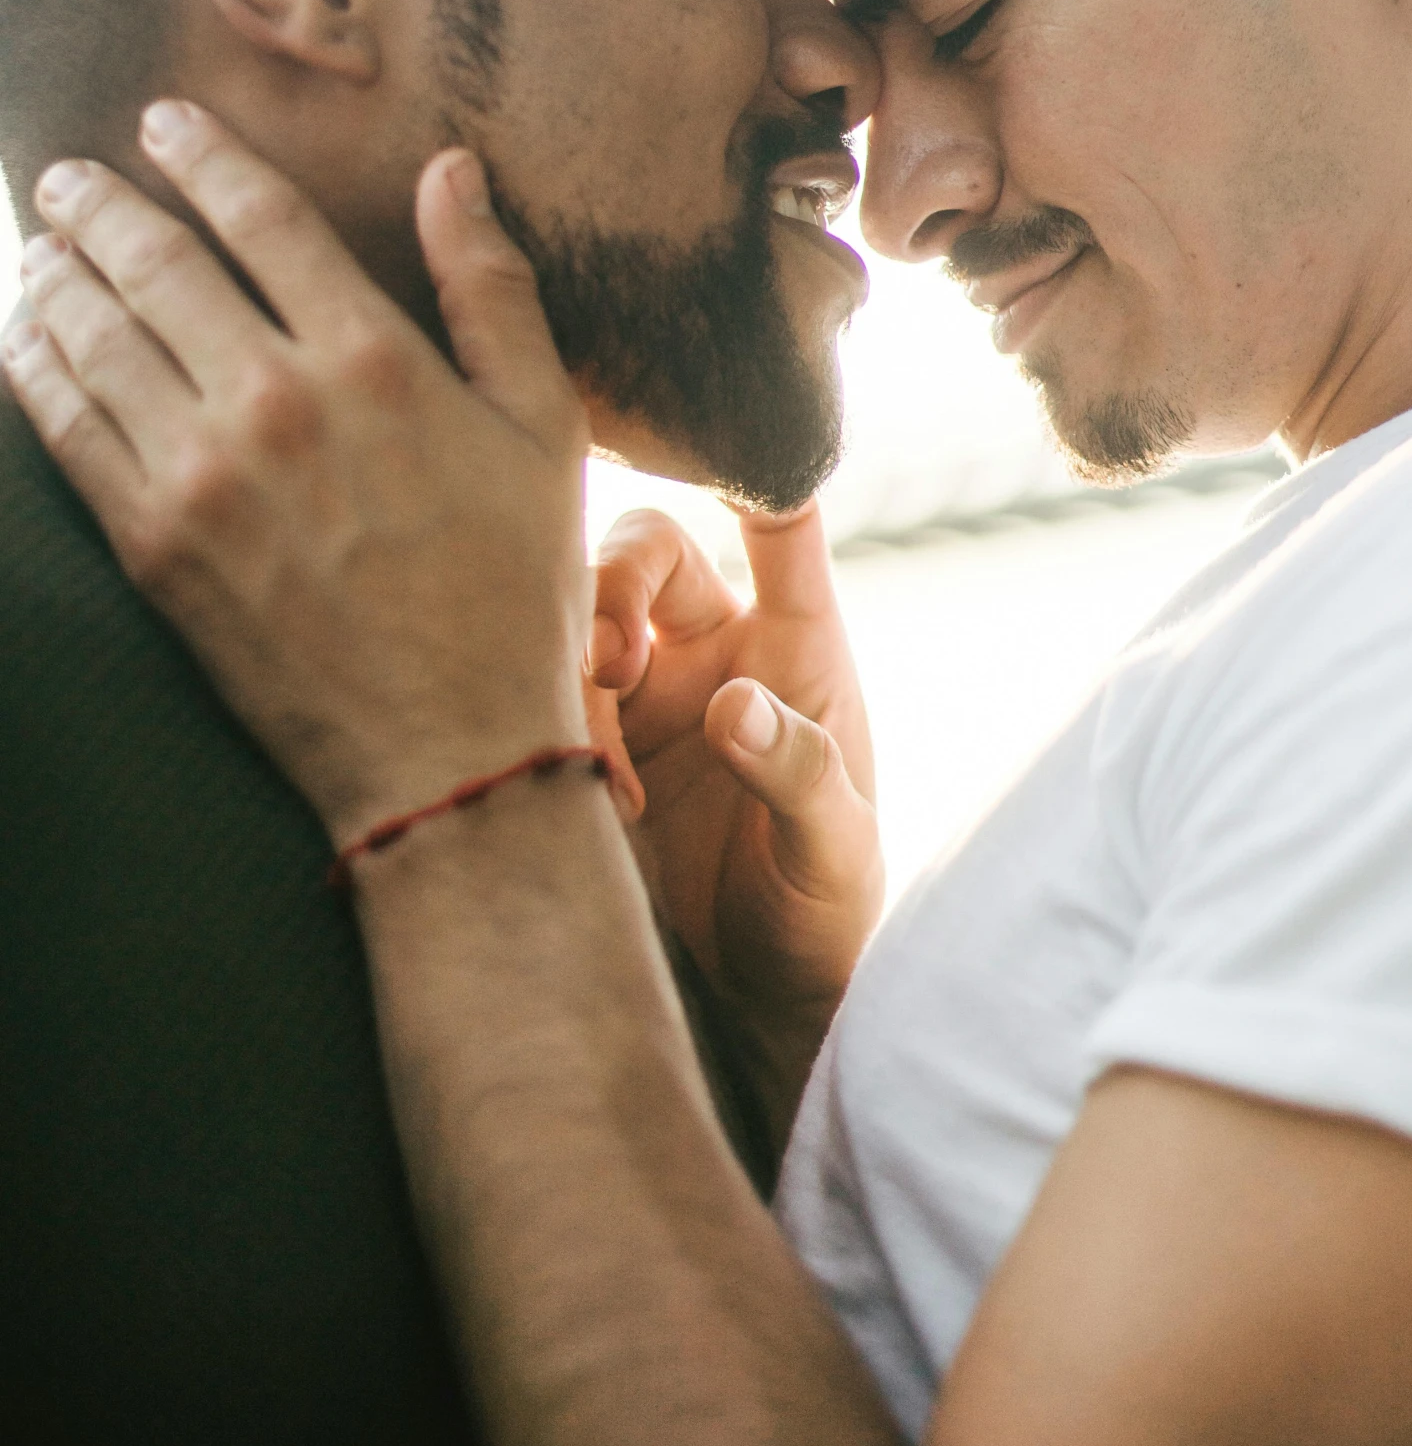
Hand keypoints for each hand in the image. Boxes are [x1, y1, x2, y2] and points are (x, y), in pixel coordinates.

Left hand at [1, 101, 614, 846]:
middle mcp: (276, 403)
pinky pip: (66, 429)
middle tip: (65, 176)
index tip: (162, 122)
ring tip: (39, 246)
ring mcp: (201, 477)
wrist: (449, 750)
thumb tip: (451, 171)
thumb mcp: (545, 429)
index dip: (201, 155)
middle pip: (154, 262)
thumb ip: (494, 292)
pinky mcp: (153, 546)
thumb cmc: (514, 587)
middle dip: (98, 204)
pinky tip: (24, 340)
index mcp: (375, 360)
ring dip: (53, 273)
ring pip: (94, 336)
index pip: (260, 217)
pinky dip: (33, 369)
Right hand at [593, 503, 882, 1092]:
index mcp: (796, 644)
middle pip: (646, 547)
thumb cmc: (826, 910)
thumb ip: (796, 772)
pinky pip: (540, 689)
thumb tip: (733, 706)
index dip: (753, 469)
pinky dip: (541, 720)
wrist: (762, 1001)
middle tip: (609, 662)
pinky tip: (576, 791)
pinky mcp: (586, 742)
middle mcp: (714, 648)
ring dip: (566, 655)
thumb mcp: (836, 850)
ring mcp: (643, 693)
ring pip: (576, 609)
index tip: (714, 444)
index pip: (779, 524)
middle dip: (612, 582)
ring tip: (592, 756)